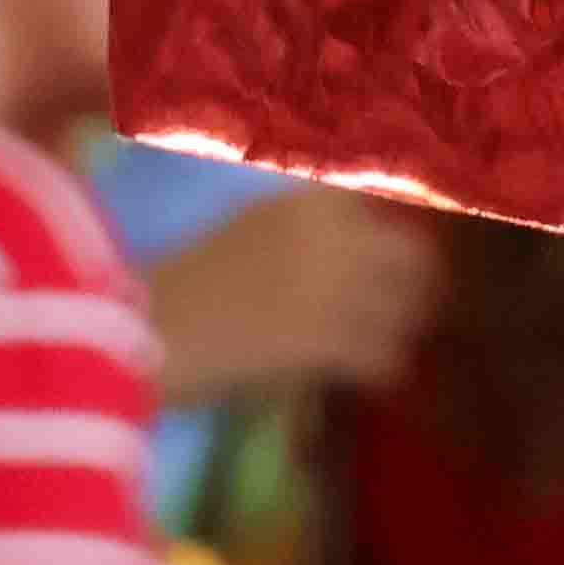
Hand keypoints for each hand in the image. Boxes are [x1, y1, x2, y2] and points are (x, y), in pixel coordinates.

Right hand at [142, 186, 451, 403]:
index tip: (396, 244)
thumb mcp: (250, 226)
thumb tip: (354, 227)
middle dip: (415, 279)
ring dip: (397, 326)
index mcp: (306, 199)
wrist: (149, 326)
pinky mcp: (327, 342)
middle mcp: (331, 235)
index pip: (385, 192)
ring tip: (381, 338)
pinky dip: (378, 366)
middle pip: (413, 254)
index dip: (395, 223)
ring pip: (407, 310)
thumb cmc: (182, 276)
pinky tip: (363, 372)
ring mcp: (334, 289)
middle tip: (403, 299)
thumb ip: (304, 222)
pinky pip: (384, 357)